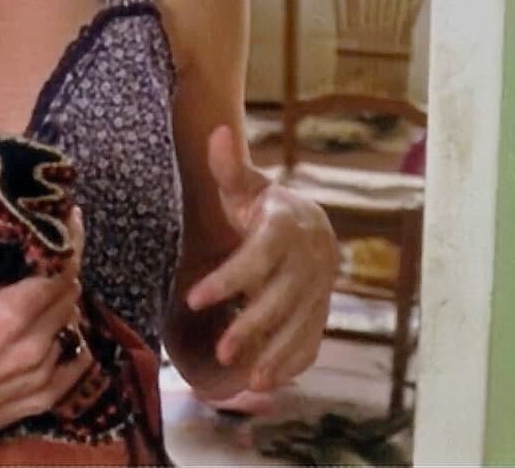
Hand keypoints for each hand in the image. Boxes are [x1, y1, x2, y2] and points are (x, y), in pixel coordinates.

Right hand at [0, 208, 92, 447]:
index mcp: (8, 315)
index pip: (58, 273)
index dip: (68, 246)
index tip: (70, 224)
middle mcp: (32, 346)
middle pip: (69, 299)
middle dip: (62, 274)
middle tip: (48, 260)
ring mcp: (39, 377)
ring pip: (70, 331)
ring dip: (60, 310)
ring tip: (41, 299)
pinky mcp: (38, 400)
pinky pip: (73, 369)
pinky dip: (70, 348)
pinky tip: (60, 337)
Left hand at [183, 126, 337, 391]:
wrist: (309, 223)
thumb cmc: (262, 204)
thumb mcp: (244, 185)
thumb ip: (229, 166)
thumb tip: (218, 132)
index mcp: (288, 227)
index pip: (257, 257)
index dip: (228, 280)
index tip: (192, 298)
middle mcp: (311, 260)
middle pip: (282, 299)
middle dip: (254, 327)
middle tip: (220, 352)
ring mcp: (321, 289)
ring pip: (302, 325)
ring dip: (277, 353)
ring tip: (248, 379)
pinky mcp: (322, 310)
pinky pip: (313, 340)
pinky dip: (294, 361)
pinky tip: (269, 381)